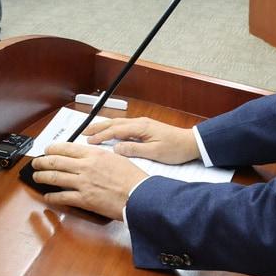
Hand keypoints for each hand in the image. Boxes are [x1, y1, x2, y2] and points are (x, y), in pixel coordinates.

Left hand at [32, 141, 148, 219]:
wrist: (140, 195)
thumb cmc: (133, 178)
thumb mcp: (116, 158)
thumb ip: (99, 157)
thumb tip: (89, 157)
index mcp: (94, 154)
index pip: (66, 148)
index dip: (52, 149)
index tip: (47, 150)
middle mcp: (85, 166)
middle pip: (56, 161)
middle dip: (42, 162)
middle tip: (36, 163)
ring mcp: (83, 183)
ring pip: (55, 177)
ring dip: (42, 177)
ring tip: (36, 177)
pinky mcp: (84, 199)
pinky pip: (62, 197)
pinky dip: (52, 197)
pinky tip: (48, 197)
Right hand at [80, 117, 199, 163]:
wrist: (191, 143)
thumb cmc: (175, 149)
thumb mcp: (155, 153)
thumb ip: (134, 150)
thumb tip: (116, 149)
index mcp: (141, 128)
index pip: (116, 130)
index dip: (101, 136)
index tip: (89, 141)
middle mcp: (140, 122)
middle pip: (114, 123)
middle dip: (98, 127)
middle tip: (83, 132)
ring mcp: (143, 124)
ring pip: (119, 123)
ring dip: (104, 126)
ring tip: (92, 130)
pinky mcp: (146, 127)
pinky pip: (125, 125)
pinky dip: (113, 128)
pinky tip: (110, 132)